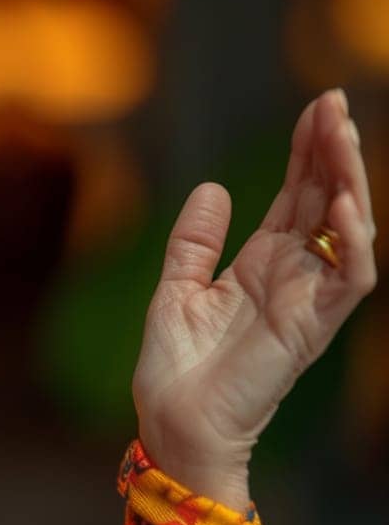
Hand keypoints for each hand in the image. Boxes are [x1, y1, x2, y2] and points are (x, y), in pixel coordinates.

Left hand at [132, 89, 376, 507]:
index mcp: (261, 263)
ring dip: (349, 181)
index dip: (308, 152)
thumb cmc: (174, 368)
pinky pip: (349, 281)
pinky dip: (351, 243)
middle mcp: (292, 276)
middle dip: (333, 151)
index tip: (317, 107)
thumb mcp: (175, 289)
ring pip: (346, 229)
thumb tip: (213, 187)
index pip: (297, 196)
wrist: (173, 423)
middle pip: (325, 200)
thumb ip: (194, 241)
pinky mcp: (312, 328)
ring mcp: (307, 300)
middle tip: (335, 102)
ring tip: (341, 134)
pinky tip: (345, 206)